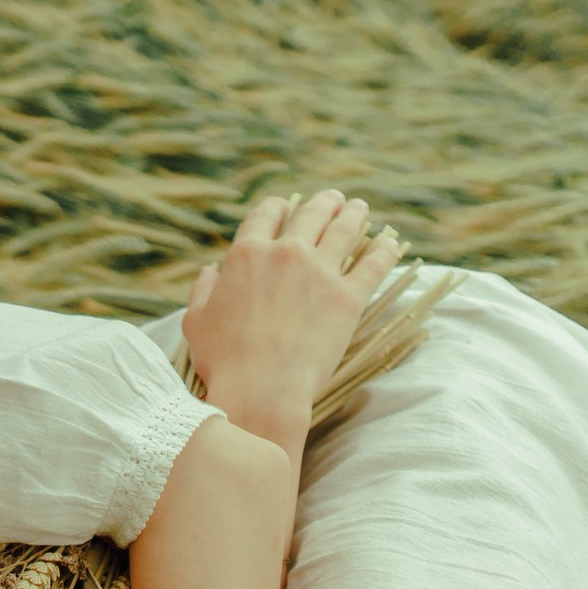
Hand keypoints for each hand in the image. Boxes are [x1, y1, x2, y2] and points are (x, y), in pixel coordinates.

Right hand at [182, 189, 404, 412]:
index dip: (278, 207)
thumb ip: (203, 291)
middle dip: (324, 202)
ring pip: (344, 229)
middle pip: (311, 213)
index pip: (266, 214)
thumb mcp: (196, 322)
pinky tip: (392, 244)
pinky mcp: (348, 297)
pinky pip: (373, 264)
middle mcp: (286, 252)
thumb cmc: (223, 360)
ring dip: (354, 214)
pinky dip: (385, 251)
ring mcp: (321, 272)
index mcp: (247, 254)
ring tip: (359, 209)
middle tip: (334, 200)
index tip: (285, 207)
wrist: (261, 388)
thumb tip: (209, 272)